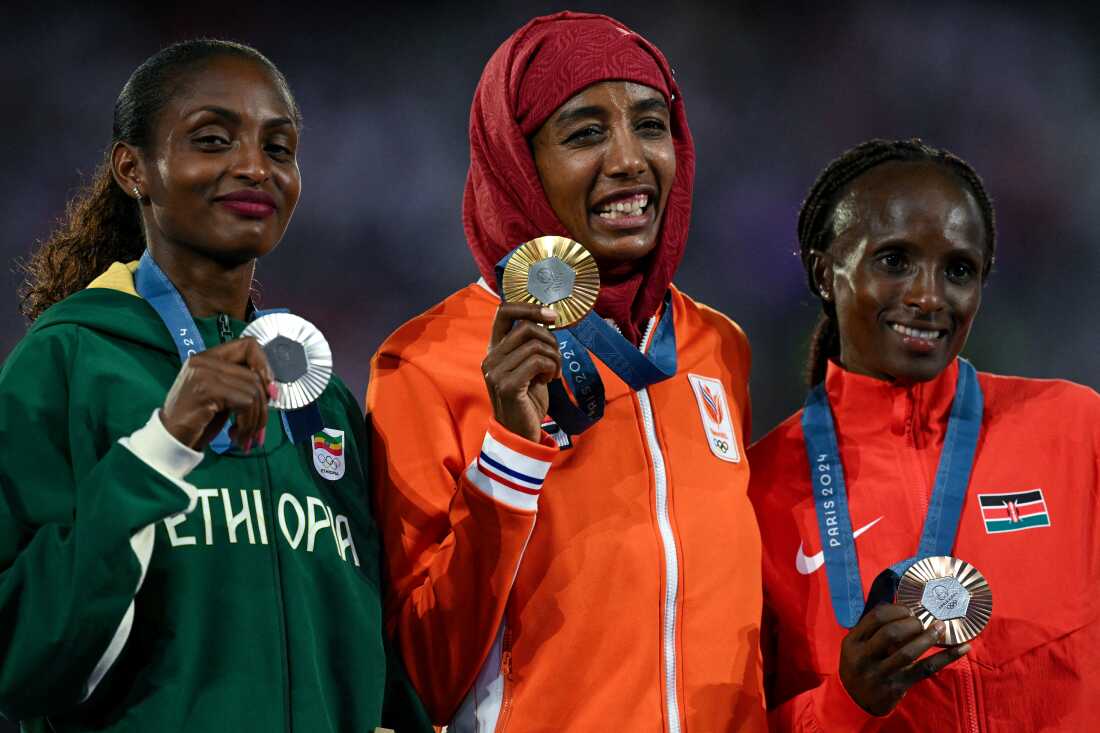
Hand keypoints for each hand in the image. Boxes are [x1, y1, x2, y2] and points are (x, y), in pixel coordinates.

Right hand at [161, 338, 275, 451]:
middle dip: (263, 406)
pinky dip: (247, 423)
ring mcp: (203, 374)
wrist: (171, 440)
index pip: (249, 345)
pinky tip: (236, 435)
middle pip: (255, 375)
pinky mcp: (206, 390)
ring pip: (253, 391)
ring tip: (245, 434)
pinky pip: (245, 403)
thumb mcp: (222, 395)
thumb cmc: (198, 420)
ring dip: (255, 419)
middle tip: (258, 427)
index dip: (265, 366)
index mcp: (208, 357)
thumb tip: (272, 387)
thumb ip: (241, 384)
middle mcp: (204, 361)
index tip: (269, 390)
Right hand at [482, 303, 561, 441]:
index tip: (552, 315)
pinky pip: (537, 361)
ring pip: (534, 344)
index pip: (504, 312)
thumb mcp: (529, 368)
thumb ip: (531, 346)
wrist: (520, 434)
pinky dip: (551, 367)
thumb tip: (548, 320)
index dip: (530, 307)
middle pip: (525, 326)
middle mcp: (491, 358)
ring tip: (554, 372)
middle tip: (557, 358)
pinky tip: (550, 380)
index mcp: (495, 350)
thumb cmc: (527, 400)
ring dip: (553, 356)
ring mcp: (496, 372)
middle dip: (550, 339)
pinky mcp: (507, 385)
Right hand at [839, 604, 970, 715]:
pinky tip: (962, 648)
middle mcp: (864, 657)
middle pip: (891, 633)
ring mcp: (881, 674)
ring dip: (928, 638)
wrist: (855, 699)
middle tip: (921, 621)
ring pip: (908, 652)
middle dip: (911, 623)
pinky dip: (946, 658)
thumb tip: (902, 606)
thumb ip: (873, 628)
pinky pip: (924, 669)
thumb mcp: (856, 645)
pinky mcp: (897, 686)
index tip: (908, 610)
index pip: (876, 617)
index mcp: (853, 642)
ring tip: (940, 628)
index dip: (896, 610)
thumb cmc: (859, 664)